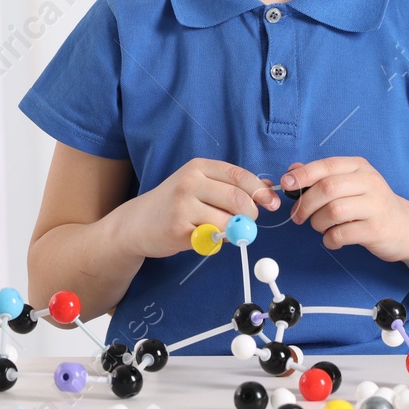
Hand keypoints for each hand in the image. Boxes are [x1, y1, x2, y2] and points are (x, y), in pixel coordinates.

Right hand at [114, 157, 279, 259]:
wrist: (136, 223)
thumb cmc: (174, 204)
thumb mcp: (198, 185)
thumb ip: (229, 185)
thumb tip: (268, 189)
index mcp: (198, 167)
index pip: (240, 176)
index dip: (261, 191)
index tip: (271, 203)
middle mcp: (190, 182)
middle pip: (239, 199)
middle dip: (250, 215)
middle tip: (247, 223)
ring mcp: (183, 205)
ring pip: (228, 222)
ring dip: (233, 231)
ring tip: (220, 230)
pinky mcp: (179, 228)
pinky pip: (213, 238)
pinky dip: (217, 242)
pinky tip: (203, 236)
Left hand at [282, 157, 408, 261]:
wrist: (406, 228)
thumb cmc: (370, 204)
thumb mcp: (349, 183)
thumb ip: (321, 176)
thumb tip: (291, 171)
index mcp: (359, 167)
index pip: (325, 166)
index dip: (302, 175)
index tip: (285, 185)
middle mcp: (370, 182)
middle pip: (327, 189)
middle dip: (305, 204)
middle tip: (298, 216)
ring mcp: (375, 206)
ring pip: (333, 211)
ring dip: (317, 222)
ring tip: (319, 226)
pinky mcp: (376, 230)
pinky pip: (341, 234)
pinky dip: (329, 239)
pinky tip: (331, 238)